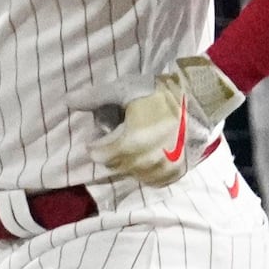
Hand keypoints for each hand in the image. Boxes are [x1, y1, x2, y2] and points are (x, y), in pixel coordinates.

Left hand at [84, 53, 241, 186]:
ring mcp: (163, 171)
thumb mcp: (125, 90)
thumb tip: (66, 101)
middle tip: (120, 131)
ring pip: (133, 172)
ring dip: (128, 160)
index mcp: (130, 143)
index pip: (99, 154)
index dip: (96, 142)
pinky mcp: (176, 174)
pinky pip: (152, 179)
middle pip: (114, 164)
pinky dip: (146, 169)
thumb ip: (94, 98)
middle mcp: (145, 163)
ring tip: (137, 139)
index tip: (101, 132)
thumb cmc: (160, 93)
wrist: (202, 101)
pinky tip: (151, 151)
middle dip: (111, 150)